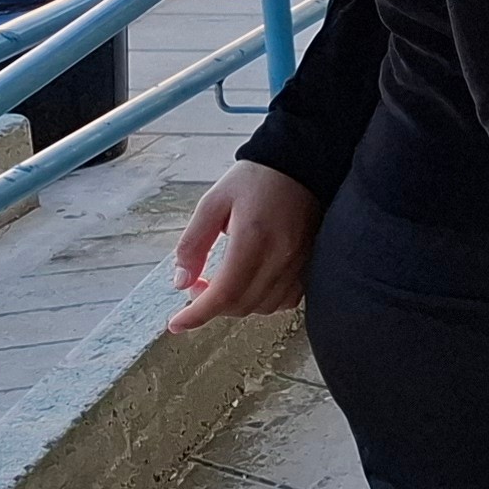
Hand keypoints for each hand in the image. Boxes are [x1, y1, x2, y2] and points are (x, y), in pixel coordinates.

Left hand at [170, 160, 320, 330]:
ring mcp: (299, 263)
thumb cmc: (254, 180)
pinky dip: (262, 302)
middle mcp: (280, 256)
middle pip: (241, 305)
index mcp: (252, 237)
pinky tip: (250, 284)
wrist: (301, 165)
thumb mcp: (212, 203)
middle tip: (197, 285)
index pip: (224, 293)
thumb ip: (193, 243)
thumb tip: (181, 282)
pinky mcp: (310, 266)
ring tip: (222, 283)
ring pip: (262, 308)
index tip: (177, 324)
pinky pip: (285, 301)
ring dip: (236, 305)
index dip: (197, 315)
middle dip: (212, 306)